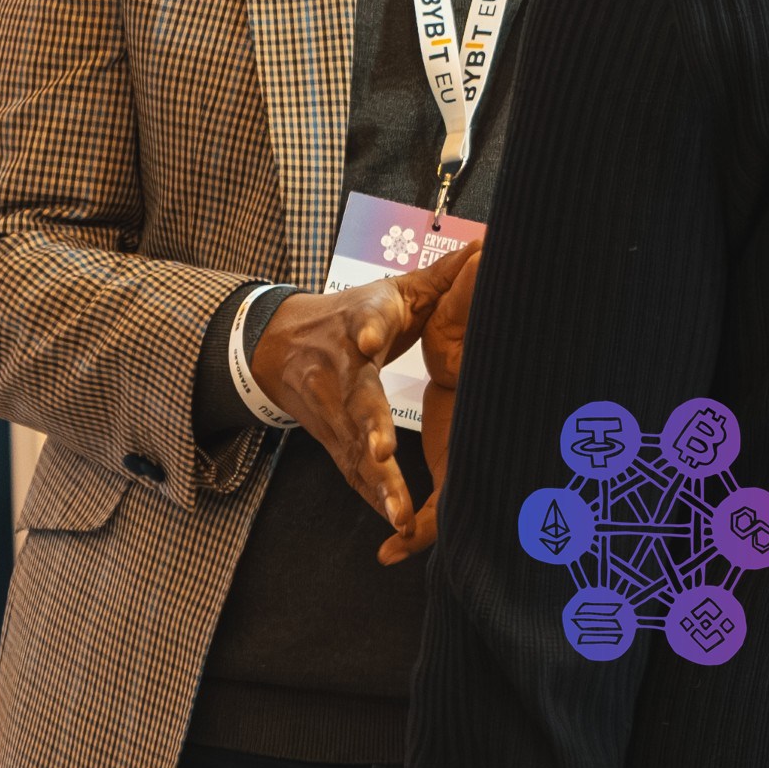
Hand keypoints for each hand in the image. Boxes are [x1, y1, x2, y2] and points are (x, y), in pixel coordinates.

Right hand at [250, 245, 474, 548]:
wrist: (279, 345)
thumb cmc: (351, 314)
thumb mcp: (392, 289)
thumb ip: (443, 275)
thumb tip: (489, 243)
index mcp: (360, 323)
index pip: (364, 322)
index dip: (369, 329)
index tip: (371, 341)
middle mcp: (341, 369)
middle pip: (356, 399)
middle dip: (369, 427)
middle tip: (385, 451)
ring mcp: (332, 411)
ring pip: (353, 448)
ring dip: (376, 481)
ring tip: (400, 513)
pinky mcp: (332, 440)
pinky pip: (353, 472)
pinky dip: (374, 497)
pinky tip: (396, 524)